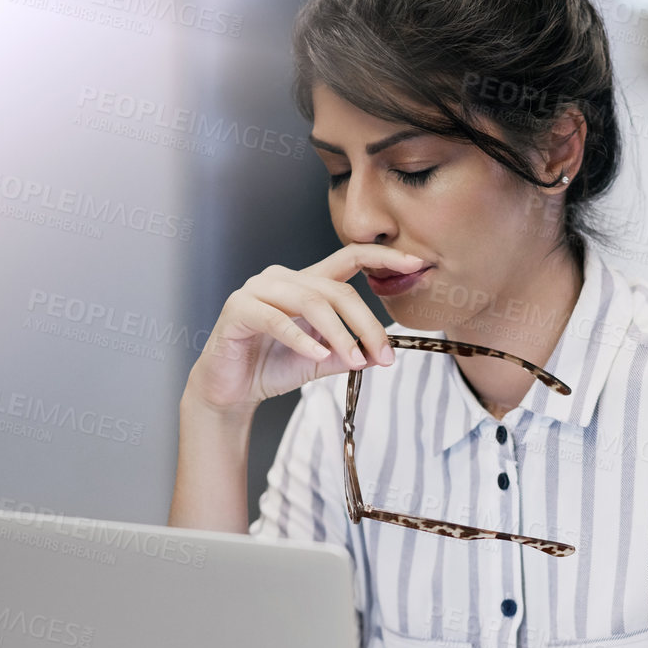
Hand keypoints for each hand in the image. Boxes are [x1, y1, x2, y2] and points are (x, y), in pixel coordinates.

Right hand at [183, 243, 423, 415]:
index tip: (416, 262)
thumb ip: (350, 351)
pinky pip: (277, 320)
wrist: (231, 390)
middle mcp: (283, 279)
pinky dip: (301, 339)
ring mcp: (258, 290)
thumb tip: (384, 352)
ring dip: (339, 334)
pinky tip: (318, 356)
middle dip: (366, 324)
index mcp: (306, 283)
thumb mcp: (322, 360)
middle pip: (336, 290)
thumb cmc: (273, 368)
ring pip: (311, 302)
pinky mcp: (238, 309)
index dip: (384, 256)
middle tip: (384, 355)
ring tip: (356, 360)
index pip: (350, 259)